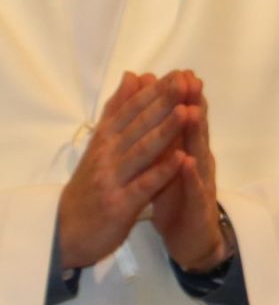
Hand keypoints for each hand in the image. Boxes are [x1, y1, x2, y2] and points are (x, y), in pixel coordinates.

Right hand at [55, 73, 187, 269]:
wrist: (66, 230)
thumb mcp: (101, 145)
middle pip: (138, 125)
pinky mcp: (120, 203)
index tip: (178, 74)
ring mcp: (113, 179)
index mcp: (105, 140)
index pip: (131, 111)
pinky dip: (162, 172)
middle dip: (163, 103)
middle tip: (185, 82)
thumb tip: (133, 76)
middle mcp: (107, 155)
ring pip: (141, 151)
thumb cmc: (90, 184)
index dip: (154, 92)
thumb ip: (117, 111)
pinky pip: (144, 185)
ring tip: (186, 112)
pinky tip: (182, 159)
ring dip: (164, 131)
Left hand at [148, 70, 228, 271]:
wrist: (193, 240)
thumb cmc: (180, 200)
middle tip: (190, 79)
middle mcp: (198, 163)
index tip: (177, 71)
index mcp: (187, 152)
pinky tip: (187, 162)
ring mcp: (202, 184)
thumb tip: (160, 110)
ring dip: (195, 134)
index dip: (182, 97)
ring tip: (190, 112)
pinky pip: (194, 190)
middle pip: (196, 130)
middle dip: (193, 104)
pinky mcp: (198, 206)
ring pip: (199, 155)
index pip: (185, 121)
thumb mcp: (170, 166)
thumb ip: (167, 139)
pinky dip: (191, 176)